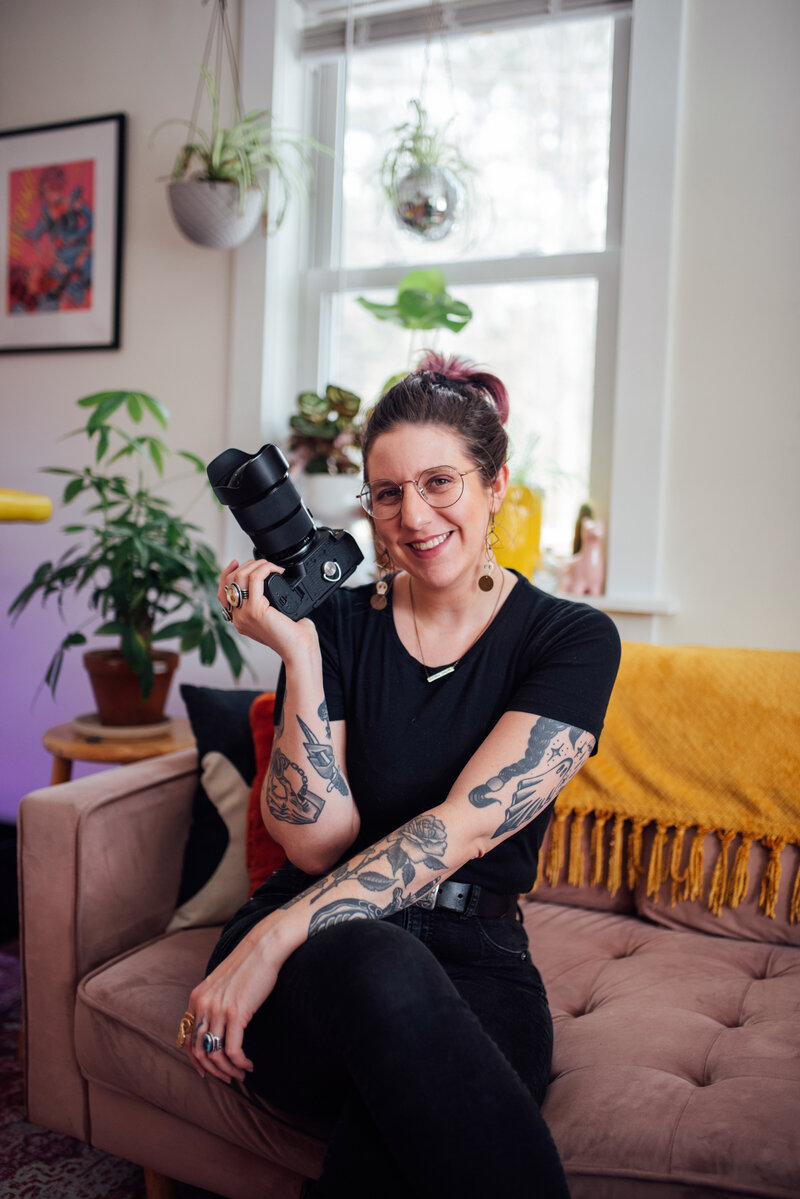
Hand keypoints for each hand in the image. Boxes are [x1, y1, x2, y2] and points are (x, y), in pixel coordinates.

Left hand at [183, 914, 288, 1084]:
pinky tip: (248, 1065)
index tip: (208, 1072)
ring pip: (215, 1054)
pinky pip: (232, 1050)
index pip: (187, 1040)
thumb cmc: (248, 964)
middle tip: (227, 1078)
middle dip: (212, 1070)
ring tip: (241, 1074)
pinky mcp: (236, 1013)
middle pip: (199, 1051)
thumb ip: (214, 1002)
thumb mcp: (222, 983)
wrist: (264, 947)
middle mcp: (203, 1005)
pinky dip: (239, 1063)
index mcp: (197, 998)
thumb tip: (218, 1026)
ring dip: (228, 1071)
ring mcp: (218, 1010)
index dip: (196, 1061)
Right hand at [219, 558, 317, 661]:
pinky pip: (255, 579)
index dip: (227, 573)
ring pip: (239, 577)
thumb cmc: (293, 636)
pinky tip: (275, 569)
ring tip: (270, 565)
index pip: (223, 592)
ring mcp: (244, 614)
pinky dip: (265, 569)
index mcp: (240, 620)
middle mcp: (238, 618)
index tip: (236, 562)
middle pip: (229, 581)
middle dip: (245, 566)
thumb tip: (271, 584)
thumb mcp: (273, 617)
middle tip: (262, 563)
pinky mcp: (255, 610)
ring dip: (255, 565)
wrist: (299, 650)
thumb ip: (266, 604)